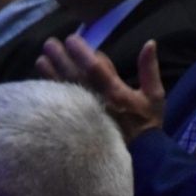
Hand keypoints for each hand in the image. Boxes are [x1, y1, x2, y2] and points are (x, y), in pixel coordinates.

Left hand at [37, 36, 164, 141]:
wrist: (139, 156)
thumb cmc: (147, 123)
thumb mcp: (154, 95)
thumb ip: (149, 69)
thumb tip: (150, 43)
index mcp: (116, 94)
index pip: (95, 69)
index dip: (82, 53)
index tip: (71, 39)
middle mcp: (97, 103)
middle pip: (74, 77)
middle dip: (61, 58)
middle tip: (49, 44)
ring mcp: (84, 115)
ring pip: (64, 90)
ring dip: (51, 73)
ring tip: (40, 58)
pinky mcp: (76, 126)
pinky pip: (59, 107)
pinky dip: (50, 93)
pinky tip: (40, 82)